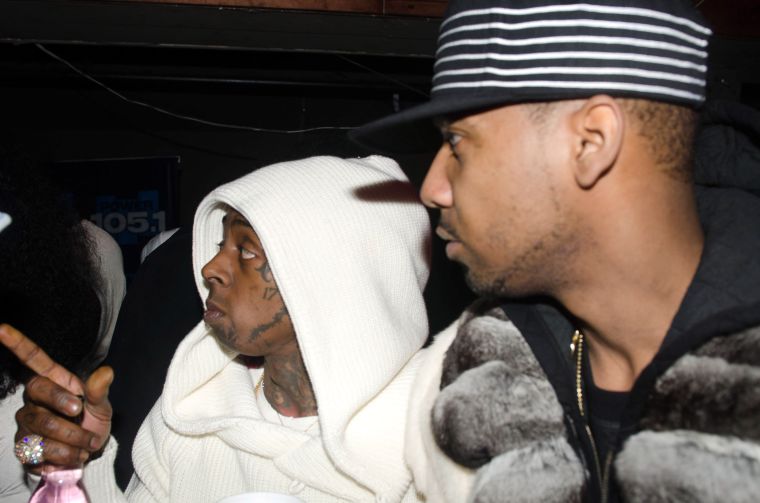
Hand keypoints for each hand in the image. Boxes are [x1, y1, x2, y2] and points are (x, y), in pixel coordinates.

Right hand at [0, 324, 112, 470]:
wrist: (88, 454)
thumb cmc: (92, 422)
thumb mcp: (102, 406)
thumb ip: (100, 390)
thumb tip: (106, 371)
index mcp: (55, 381)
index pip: (33, 359)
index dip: (18, 344)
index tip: (2, 329)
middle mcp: (34, 399)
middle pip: (37, 390)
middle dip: (62, 401)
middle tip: (81, 412)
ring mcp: (26, 422)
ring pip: (43, 424)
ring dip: (73, 436)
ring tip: (88, 442)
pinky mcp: (23, 446)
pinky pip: (40, 449)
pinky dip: (65, 454)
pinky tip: (75, 455)